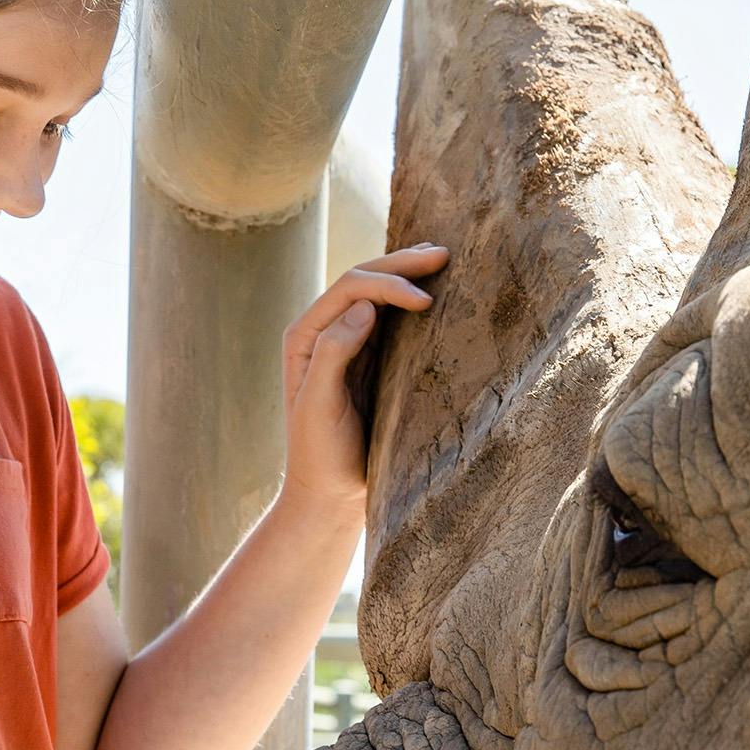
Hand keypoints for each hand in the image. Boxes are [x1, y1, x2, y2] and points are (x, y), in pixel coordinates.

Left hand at [280, 242, 450, 517]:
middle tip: (444, 254)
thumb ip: (333, 353)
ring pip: (379, 296)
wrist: (328, 496)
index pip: (349, 290)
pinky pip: (392, 322)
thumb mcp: (319, 406)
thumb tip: (365, 306)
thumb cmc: (320, 455)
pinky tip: (437, 296)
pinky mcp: (370, 363)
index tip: (425, 302)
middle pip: (363, 282)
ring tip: (444, 261)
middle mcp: (323, 334)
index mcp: (306, 337)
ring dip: (409, 276)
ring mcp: (348, 346)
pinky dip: (414, 304)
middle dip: (402, 266)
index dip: (388, 286)